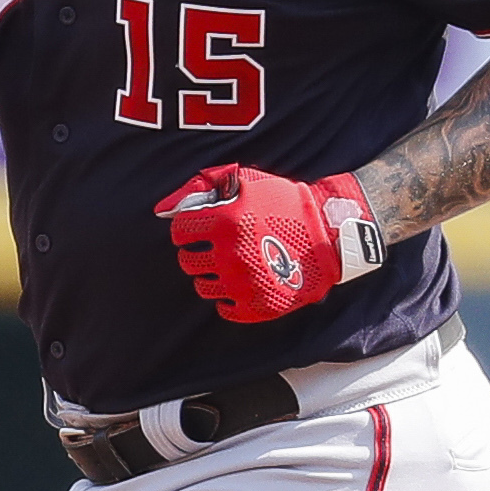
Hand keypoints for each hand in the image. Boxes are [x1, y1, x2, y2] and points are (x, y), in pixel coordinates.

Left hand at [155, 163, 385, 324]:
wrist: (327, 232)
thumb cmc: (283, 201)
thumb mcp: (243, 181)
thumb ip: (198, 188)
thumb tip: (161, 208)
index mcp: (224, 222)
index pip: (180, 232)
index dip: (188, 228)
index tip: (200, 227)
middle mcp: (230, 256)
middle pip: (187, 261)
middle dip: (197, 251)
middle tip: (216, 246)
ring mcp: (244, 284)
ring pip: (202, 287)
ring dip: (211, 274)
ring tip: (230, 263)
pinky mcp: (257, 305)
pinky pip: (224, 309)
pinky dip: (228, 297)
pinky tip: (242, 281)